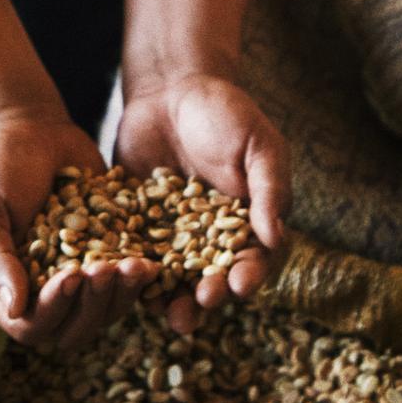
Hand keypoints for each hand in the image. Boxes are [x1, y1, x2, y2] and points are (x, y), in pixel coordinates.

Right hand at [0, 110, 158, 350]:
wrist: (30, 131)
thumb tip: (15, 309)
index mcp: (10, 291)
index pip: (33, 325)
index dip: (53, 310)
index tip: (69, 277)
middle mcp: (47, 292)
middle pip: (76, 326)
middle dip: (94, 304)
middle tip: (105, 269)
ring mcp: (82, 275)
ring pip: (108, 308)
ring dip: (123, 294)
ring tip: (136, 265)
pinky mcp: (110, 252)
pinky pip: (129, 279)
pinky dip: (141, 276)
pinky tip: (153, 258)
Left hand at [114, 72, 289, 332]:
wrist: (170, 88)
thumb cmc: (225, 112)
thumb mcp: (258, 144)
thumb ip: (269, 189)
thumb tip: (276, 237)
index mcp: (246, 223)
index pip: (252, 259)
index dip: (248, 275)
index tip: (240, 285)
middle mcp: (209, 239)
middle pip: (211, 279)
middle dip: (208, 296)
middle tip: (201, 303)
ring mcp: (171, 236)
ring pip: (173, 279)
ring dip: (170, 300)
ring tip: (165, 314)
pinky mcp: (135, 227)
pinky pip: (134, 256)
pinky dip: (131, 272)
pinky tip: (126, 282)